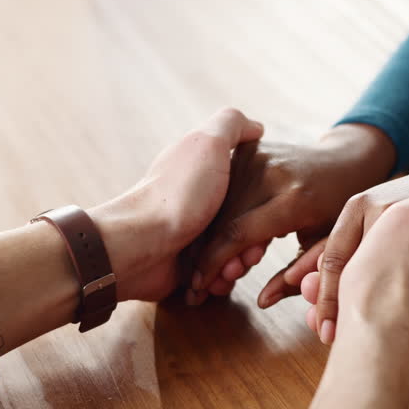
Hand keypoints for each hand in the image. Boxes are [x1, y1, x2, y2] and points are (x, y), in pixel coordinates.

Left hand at [89, 107, 263, 300]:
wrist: (141, 246)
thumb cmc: (178, 195)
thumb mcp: (208, 144)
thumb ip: (232, 125)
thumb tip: (256, 127)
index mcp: (206, 173)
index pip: (252, 188)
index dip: (263, 205)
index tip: (267, 219)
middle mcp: (200, 201)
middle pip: (246, 224)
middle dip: (252, 244)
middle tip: (248, 254)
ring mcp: (193, 234)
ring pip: (234, 254)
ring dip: (236, 266)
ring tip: (227, 272)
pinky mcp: (187, 266)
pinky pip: (215, 276)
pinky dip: (218, 282)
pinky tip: (213, 283)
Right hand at [186, 124, 396, 305]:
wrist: (347, 163)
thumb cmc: (338, 213)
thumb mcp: (323, 248)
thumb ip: (294, 277)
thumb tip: (262, 302)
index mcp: (295, 199)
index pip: (239, 234)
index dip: (214, 264)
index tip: (200, 287)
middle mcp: (273, 173)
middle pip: (223, 219)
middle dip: (208, 254)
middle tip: (205, 282)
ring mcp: (259, 156)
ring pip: (217, 203)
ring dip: (209, 235)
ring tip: (215, 262)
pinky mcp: (249, 149)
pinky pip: (223, 188)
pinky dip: (216, 212)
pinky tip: (219, 235)